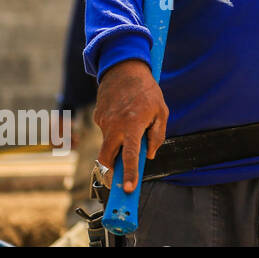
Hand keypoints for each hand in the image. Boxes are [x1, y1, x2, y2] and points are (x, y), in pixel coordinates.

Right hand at [93, 60, 168, 192]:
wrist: (124, 69)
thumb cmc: (147, 91)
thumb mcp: (161, 111)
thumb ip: (157, 135)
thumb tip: (149, 155)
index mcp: (132, 126)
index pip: (130, 155)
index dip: (130, 173)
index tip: (128, 188)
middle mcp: (114, 126)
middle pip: (107, 158)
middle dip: (111, 170)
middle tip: (119, 177)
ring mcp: (103, 122)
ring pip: (107, 144)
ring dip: (117, 144)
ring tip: (132, 123)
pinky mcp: (97, 117)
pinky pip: (106, 130)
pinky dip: (115, 130)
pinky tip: (124, 114)